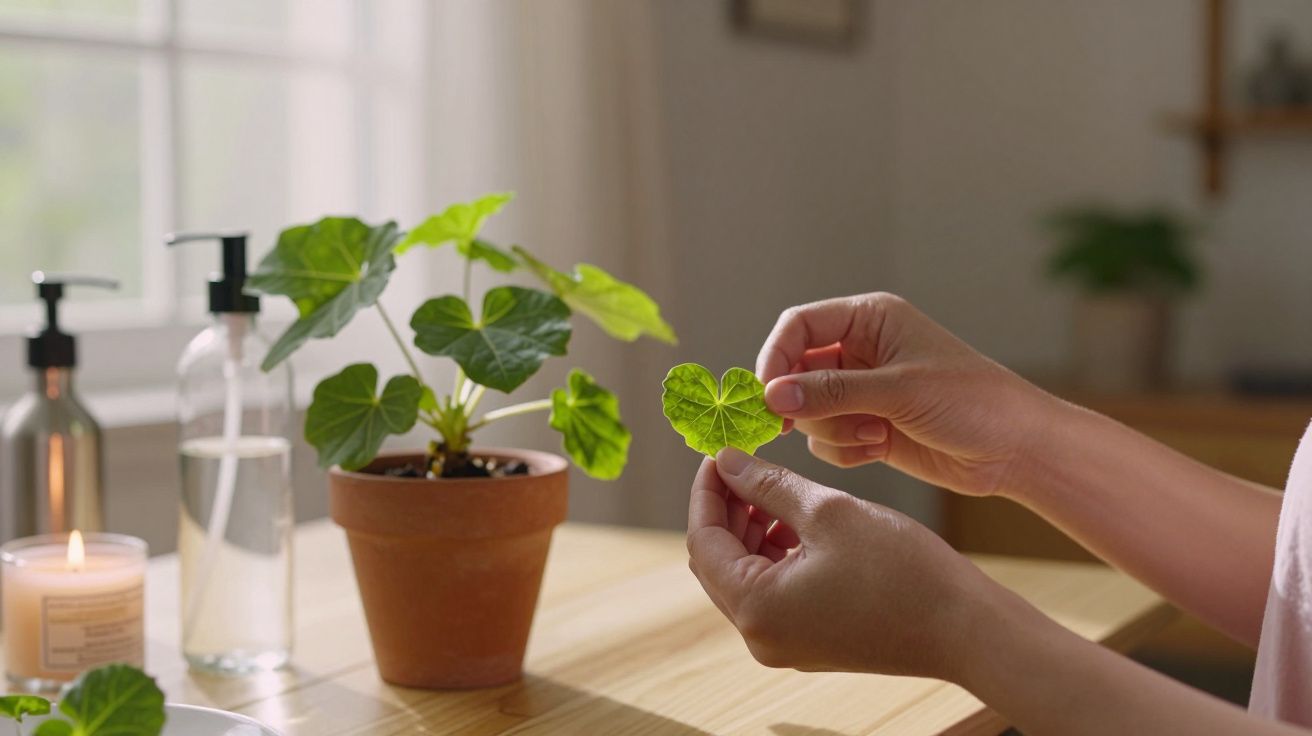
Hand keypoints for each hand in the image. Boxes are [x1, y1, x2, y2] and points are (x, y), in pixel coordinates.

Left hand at [687, 448, 1000, 678]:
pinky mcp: (810, 641)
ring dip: (753, 528)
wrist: (967, 628)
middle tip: (745, 462)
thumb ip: (768, 485)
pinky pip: (774, 591)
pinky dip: (777, 553)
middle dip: (728, 508)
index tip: (718, 452)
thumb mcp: (828, 511)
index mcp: (755, 608)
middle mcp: (760, 636)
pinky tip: (798, 520)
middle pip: (718, 561)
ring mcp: (784, 643)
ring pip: (746, 575)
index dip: (707, 491)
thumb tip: (727, 462)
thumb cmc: (902, 569)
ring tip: (775, 486)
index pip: (702, 541)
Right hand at [756, 292, 1057, 496]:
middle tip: (798, 426)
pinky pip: (825, 438)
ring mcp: (862, 391)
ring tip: (873, 436)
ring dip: (832, 429)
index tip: (765, 395)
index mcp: (869, 319)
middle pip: (795, 371)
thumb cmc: (971, 401)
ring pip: (807, 410)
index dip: (775, 357)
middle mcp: (860, 350)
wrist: (1015, 449)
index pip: (799, 326)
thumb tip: (772, 395)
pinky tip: (879, 449)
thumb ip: (833, 392)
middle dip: (803, 403)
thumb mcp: (899, 391)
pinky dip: (844, 450)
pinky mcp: (866, 427)